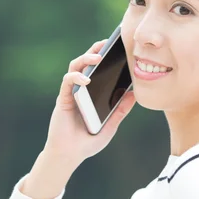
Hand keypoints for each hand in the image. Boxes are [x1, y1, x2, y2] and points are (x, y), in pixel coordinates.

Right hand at [44, 39, 136, 166]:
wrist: (70, 156)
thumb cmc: (88, 141)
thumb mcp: (111, 125)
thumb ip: (120, 110)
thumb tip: (135, 94)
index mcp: (92, 93)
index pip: (98, 69)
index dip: (106, 57)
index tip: (118, 47)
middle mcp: (80, 89)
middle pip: (86, 63)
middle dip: (95, 50)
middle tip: (107, 43)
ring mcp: (71, 93)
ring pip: (75, 67)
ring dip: (86, 59)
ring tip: (98, 57)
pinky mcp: (63, 99)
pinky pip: (67, 82)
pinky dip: (76, 78)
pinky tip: (86, 80)